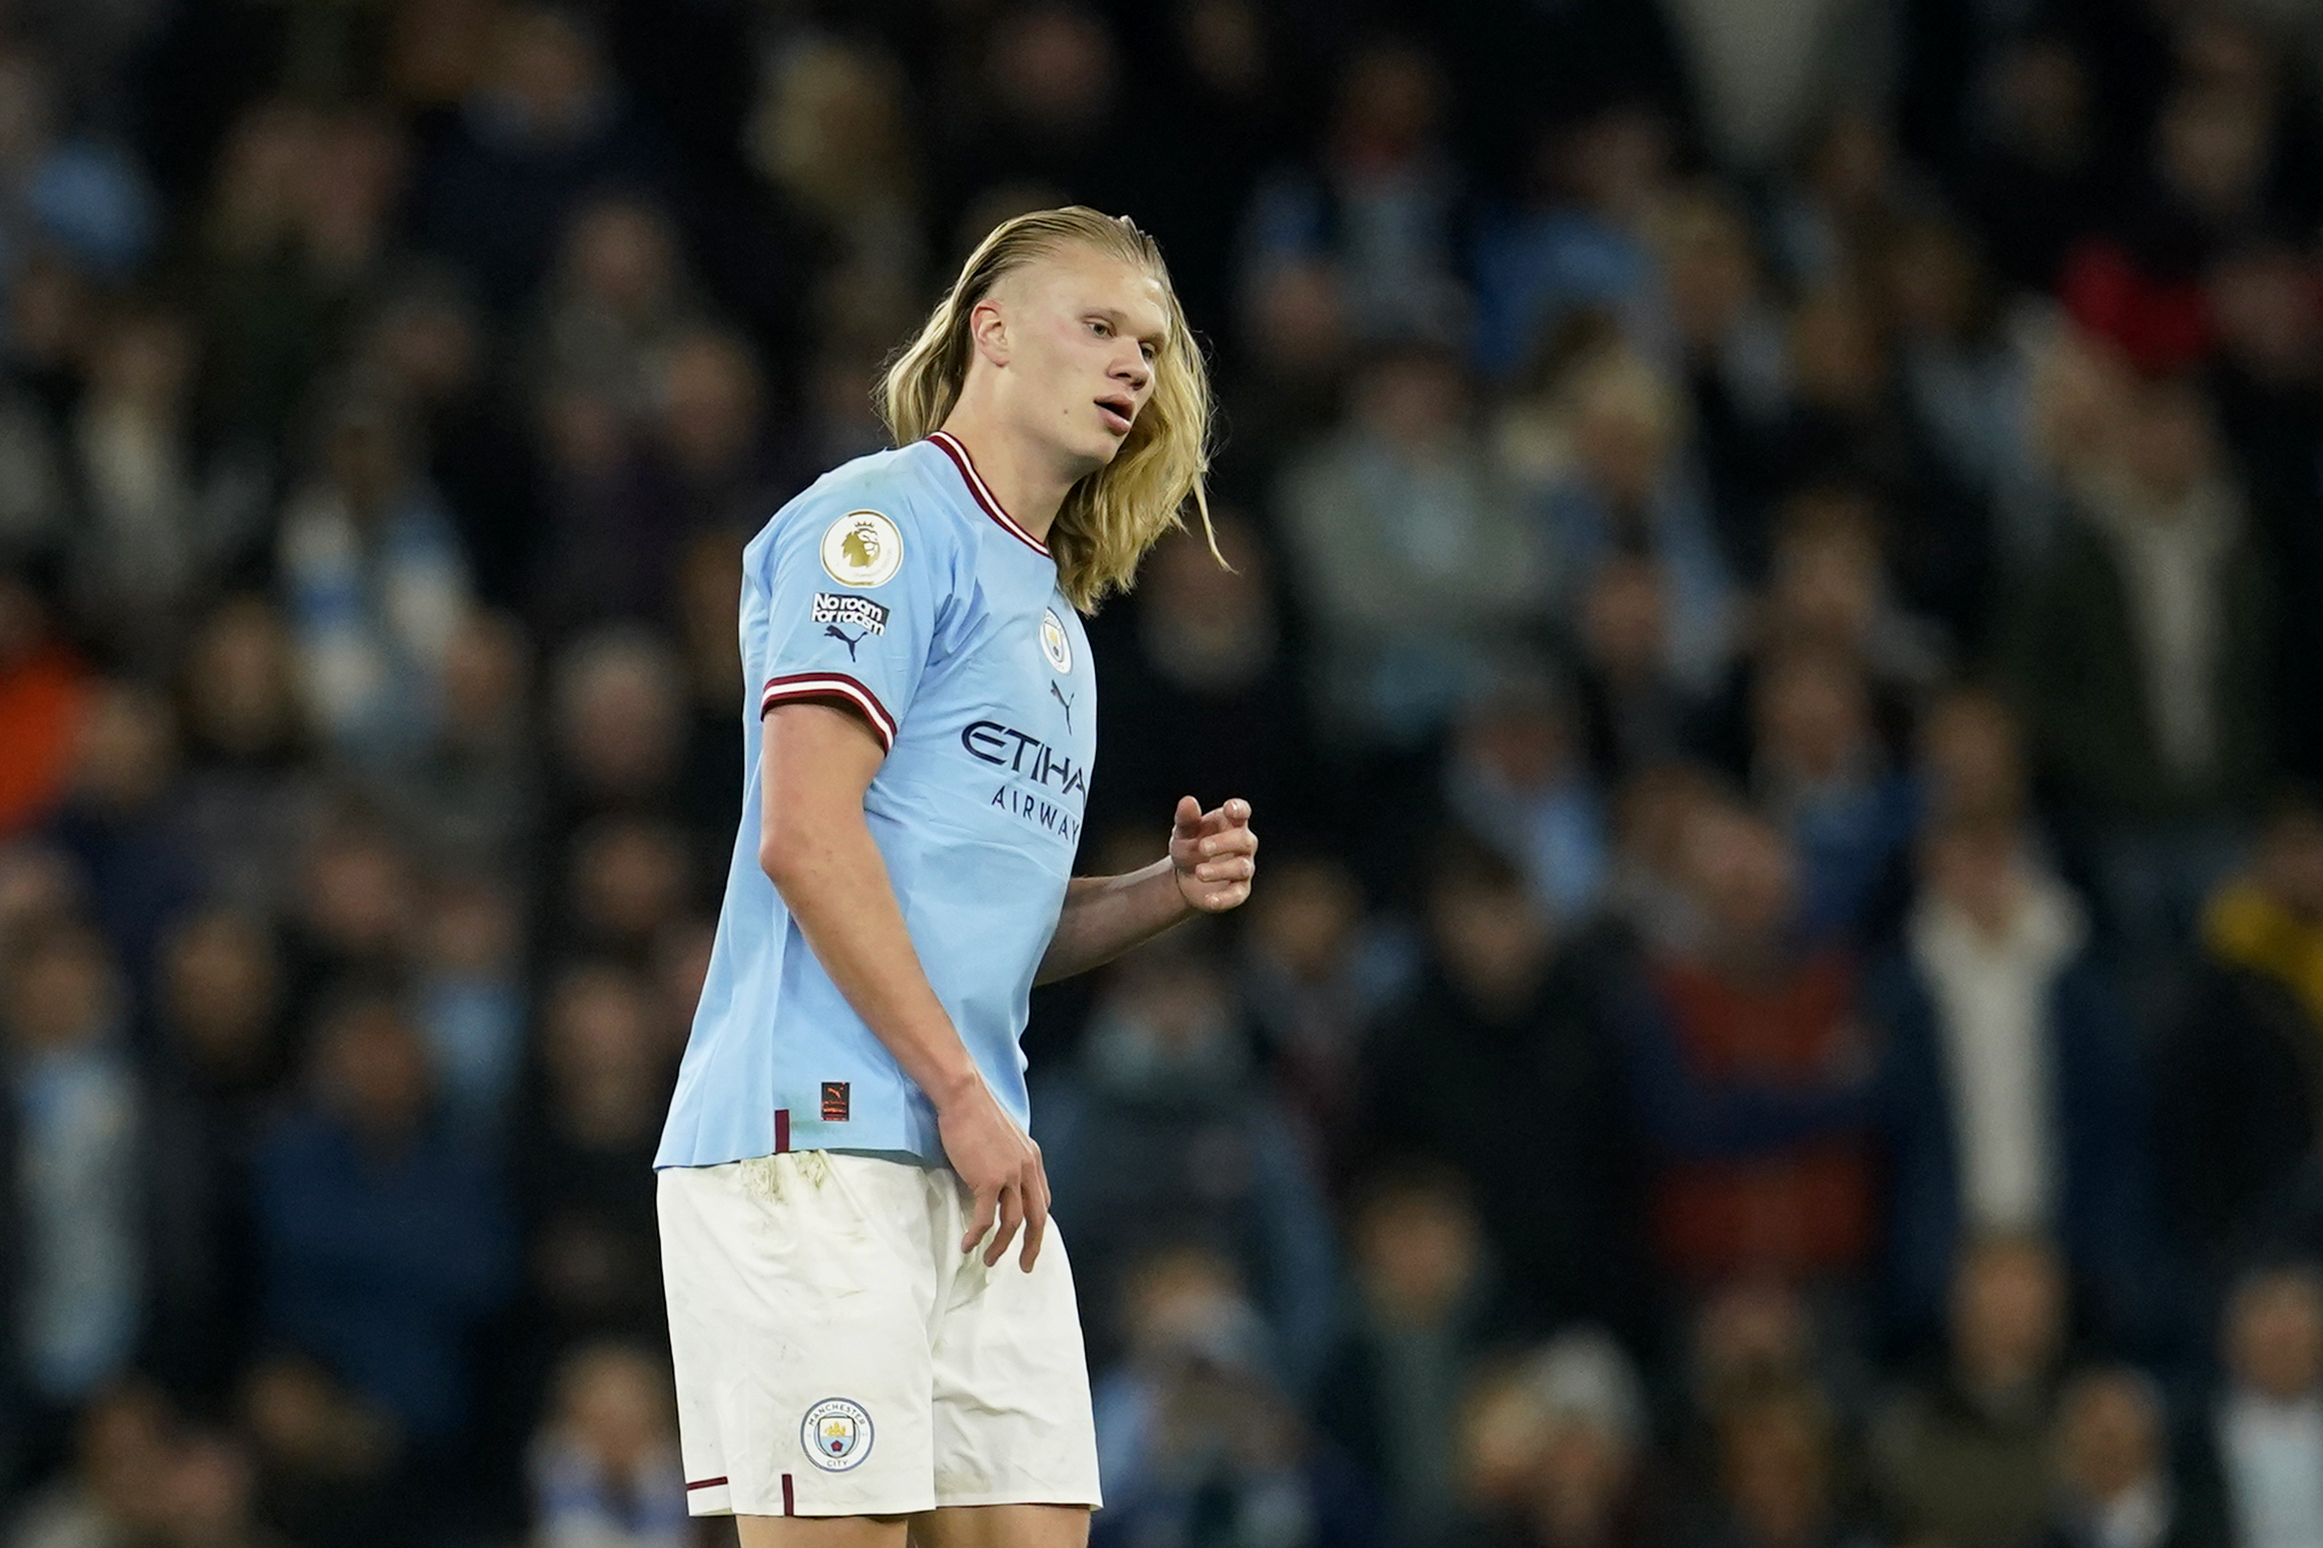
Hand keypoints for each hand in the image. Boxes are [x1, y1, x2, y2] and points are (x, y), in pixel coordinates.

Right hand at [935, 1076, 1050, 1270]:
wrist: (964, 1097)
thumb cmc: (976, 1113)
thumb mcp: (1004, 1137)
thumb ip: (1008, 1160)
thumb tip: (998, 1182)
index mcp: (1033, 1158)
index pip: (1042, 1200)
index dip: (1038, 1223)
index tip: (1030, 1240)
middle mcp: (1027, 1169)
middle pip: (1037, 1217)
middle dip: (1032, 1245)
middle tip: (1024, 1266)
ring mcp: (1010, 1175)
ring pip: (1013, 1223)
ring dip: (1002, 1246)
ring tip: (990, 1261)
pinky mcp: (988, 1180)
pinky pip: (985, 1218)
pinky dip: (978, 1235)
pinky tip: (968, 1245)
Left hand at [1169, 796, 1257, 912]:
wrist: (1184, 877)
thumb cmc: (1189, 846)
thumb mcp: (1183, 832)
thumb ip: (1186, 818)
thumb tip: (1188, 800)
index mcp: (1231, 823)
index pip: (1243, 812)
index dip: (1239, 809)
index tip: (1229, 809)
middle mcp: (1243, 844)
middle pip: (1245, 840)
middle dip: (1224, 843)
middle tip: (1202, 847)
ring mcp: (1244, 867)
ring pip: (1242, 868)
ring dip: (1220, 870)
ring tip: (1199, 872)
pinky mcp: (1239, 890)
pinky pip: (1237, 894)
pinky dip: (1224, 898)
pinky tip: (1209, 900)